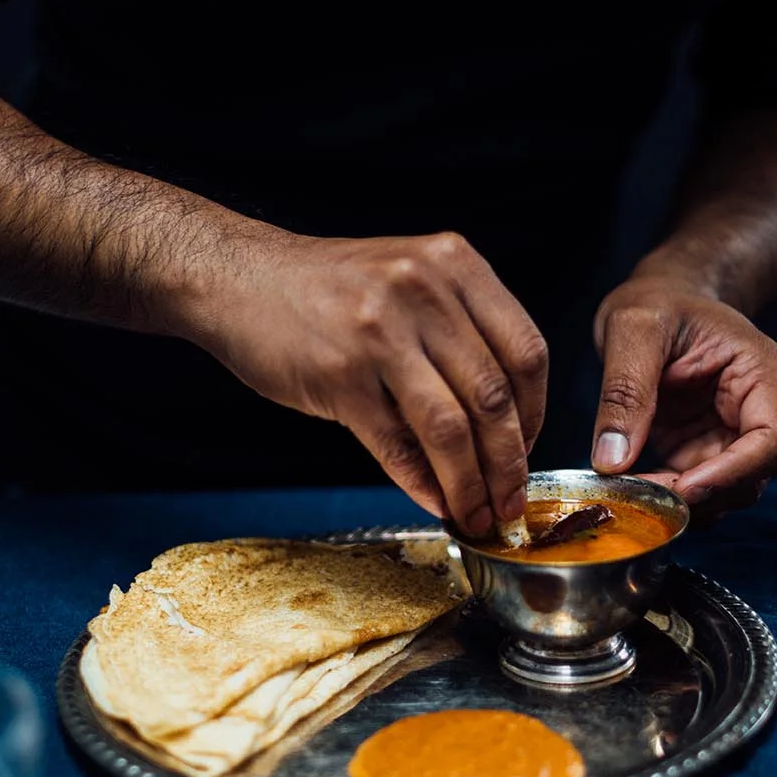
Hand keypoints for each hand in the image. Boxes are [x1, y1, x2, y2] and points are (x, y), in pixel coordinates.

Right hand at [191, 223, 547, 534]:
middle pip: (493, 396)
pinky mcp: (340, 376)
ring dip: (470, 484)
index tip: (529, 447)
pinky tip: (436, 502)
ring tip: (477, 513)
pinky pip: (397, 445)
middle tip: (511, 500)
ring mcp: (380, 333)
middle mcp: (423, 291)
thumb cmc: (327, 288)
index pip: (525, 351)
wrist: (237, 278)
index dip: (538, 412)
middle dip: (510, 462)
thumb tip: (502, 423)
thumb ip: (458, 329)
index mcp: (453, 263)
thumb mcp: (407, 279)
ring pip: (450, 429)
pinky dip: (423, 483)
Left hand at [590, 277, 776, 517]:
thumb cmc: (660, 301)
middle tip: (636, 493)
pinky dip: (665, 499)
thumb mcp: (633, 329)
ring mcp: (735, 437)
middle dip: (697, 494)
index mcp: (765, 373)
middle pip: (751, 478)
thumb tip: (613, 460)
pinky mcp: (706, 454)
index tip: (682, 488)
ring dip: (679, 503)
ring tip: (625, 489)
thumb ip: (624, 390)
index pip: (772, 442)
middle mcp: (762, 411)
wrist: (662, 300)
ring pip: (724, 495)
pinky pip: (695, 492)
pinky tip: (629, 487)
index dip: (732, 474)